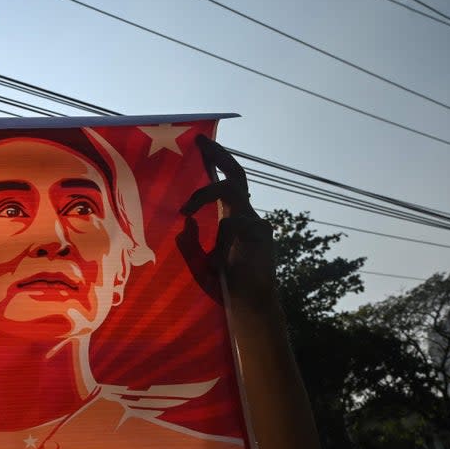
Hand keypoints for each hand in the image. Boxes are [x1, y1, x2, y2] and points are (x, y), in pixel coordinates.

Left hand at [177, 136, 273, 302]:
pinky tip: (217, 255)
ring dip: (205, 196)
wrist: (248, 307)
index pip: (225, 183)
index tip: (197, 146)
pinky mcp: (263, 235)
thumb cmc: (225, 286)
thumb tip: (186, 222)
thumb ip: (192, 243)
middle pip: (237, 174)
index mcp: (232, 218)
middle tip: (201, 142)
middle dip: (219, 155)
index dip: (215, 164)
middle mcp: (246, 215)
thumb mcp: (199, 262)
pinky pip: (236, 222)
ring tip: (186, 209)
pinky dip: (222, 233)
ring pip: (232, 192)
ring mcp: (256, 223)